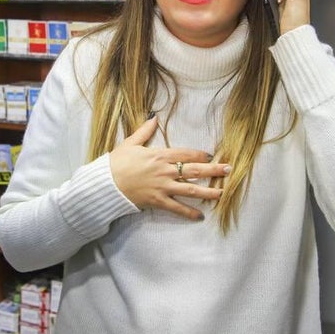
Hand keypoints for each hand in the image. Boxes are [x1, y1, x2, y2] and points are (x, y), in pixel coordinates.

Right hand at [109, 115, 230, 220]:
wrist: (106, 183)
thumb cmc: (117, 162)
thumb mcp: (130, 143)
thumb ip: (144, 131)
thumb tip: (154, 117)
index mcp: (160, 155)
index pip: (186, 153)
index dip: (200, 154)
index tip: (211, 155)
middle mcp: (165, 170)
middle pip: (194, 170)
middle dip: (213, 170)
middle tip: (229, 170)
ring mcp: (163, 187)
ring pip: (191, 190)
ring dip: (208, 192)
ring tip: (222, 193)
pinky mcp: (158, 201)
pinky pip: (177, 208)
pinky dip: (189, 213)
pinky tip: (200, 216)